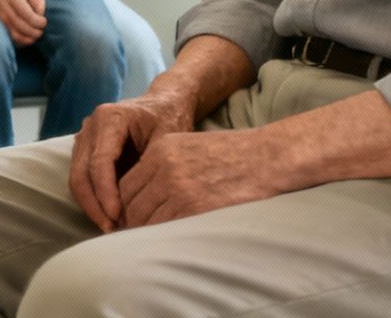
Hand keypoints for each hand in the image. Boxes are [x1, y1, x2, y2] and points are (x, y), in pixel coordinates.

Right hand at [0, 0, 45, 44]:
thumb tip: (40, 15)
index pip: (28, 15)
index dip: (39, 22)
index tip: (44, 21)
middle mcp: (4, 8)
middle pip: (22, 27)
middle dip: (34, 32)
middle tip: (41, 31)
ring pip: (14, 34)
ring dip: (27, 39)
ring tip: (34, 36)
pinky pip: (8, 34)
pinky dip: (18, 39)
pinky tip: (26, 38)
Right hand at [69, 88, 195, 231]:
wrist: (165, 104)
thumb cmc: (170, 120)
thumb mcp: (167, 140)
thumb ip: (150, 167)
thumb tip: (141, 205)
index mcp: (110, 118)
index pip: (99, 162)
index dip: (106, 193)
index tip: (117, 216)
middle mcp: (91, 126)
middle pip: (81, 173)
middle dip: (94, 205)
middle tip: (112, 230)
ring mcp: (85, 138)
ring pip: (77, 178)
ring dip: (91, 205)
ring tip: (111, 228)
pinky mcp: (85, 150)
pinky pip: (82, 178)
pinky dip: (92, 199)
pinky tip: (108, 216)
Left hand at [117, 129, 281, 228]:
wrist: (267, 158)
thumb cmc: (232, 154)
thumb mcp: (188, 146)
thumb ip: (162, 164)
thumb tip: (144, 194)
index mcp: (161, 150)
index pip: (126, 184)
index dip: (123, 205)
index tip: (126, 218)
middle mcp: (165, 168)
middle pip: (131, 204)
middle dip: (130, 222)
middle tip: (131, 237)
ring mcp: (179, 188)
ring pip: (145, 220)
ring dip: (144, 233)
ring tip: (147, 243)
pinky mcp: (195, 208)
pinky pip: (167, 229)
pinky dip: (162, 238)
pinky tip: (166, 243)